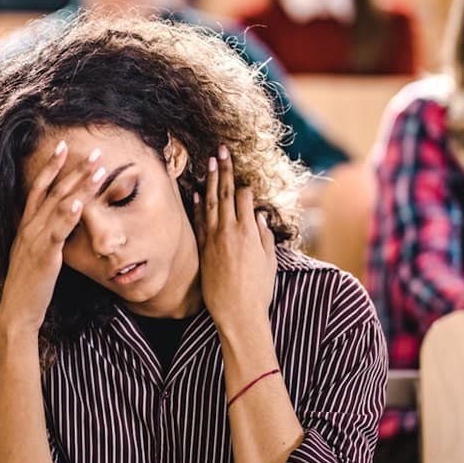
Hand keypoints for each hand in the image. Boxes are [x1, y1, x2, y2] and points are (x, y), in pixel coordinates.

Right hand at [0, 140, 106, 332]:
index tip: (63, 147)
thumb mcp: (34, 254)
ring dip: (79, 185)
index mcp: (26, 226)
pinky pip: (57, 231)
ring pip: (59, 205)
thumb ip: (44, 236)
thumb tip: (57, 224)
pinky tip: (81, 202)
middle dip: (73, 169)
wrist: (16, 311)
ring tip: (97, 169)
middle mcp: (29, 227)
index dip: (50, 166)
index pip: (38, 188)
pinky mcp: (45, 255)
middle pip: (53, 191)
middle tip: (93, 151)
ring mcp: (36, 240)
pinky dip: (69, 215)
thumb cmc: (28, 285)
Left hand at [192, 145, 276, 330]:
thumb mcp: (268, 261)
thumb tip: (259, 218)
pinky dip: (197, 206)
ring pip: (210, 204)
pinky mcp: (203, 250)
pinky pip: (199, 222)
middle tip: (221, 150)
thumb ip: (264, 237)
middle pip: (225, 194)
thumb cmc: (258, 289)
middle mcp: (230, 232)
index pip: (243, 198)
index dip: (242, 185)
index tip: (239, 173)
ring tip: (209, 162)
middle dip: (224, 170)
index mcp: (249, 232)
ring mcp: (214, 240)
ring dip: (209, 181)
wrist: (237, 312)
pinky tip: (195, 192)